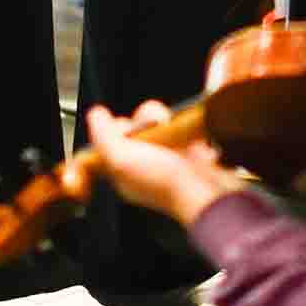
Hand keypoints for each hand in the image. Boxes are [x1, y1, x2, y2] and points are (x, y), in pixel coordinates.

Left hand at [80, 101, 239, 225]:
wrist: (209, 191)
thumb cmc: (166, 183)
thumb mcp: (120, 159)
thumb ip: (102, 135)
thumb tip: (96, 114)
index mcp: (122, 171)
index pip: (107, 141)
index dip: (111, 130)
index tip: (120, 129)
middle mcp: (142, 164)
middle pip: (133, 126)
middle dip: (142, 121)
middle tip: (151, 132)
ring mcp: (167, 156)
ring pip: (157, 121)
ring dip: (163, 119)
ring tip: (171, 131)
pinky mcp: (189, 148)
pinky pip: (180, 124)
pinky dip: (182, 124)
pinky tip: (185, 133)